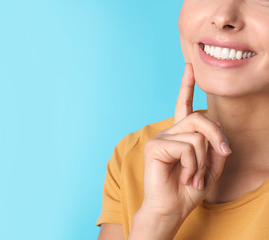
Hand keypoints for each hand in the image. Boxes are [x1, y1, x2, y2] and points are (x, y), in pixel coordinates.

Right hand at [140, 63, 231, 221]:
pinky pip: (186, 147)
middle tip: (224, 153)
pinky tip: (183, 176)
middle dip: (217, 136)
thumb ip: (215, 146)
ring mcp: (160, 138)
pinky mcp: (155, 146)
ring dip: (202, 161)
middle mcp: (169, 132)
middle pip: (200, 118)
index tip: (190, 67)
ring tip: (192, 177)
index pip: (184, 106)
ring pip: (197, 135)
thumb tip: (216, 129)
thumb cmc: (188, 190)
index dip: (187, 87)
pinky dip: (192, 165)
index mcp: (180, 135)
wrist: (171, 209)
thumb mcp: (211, 167)